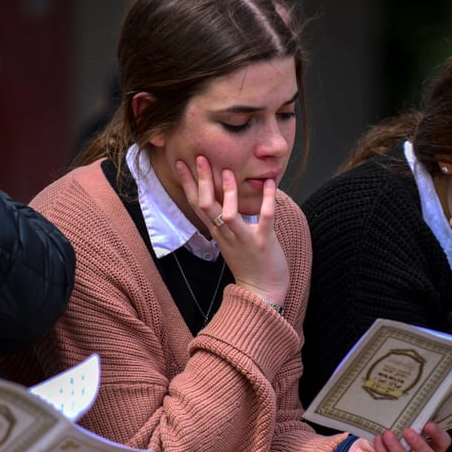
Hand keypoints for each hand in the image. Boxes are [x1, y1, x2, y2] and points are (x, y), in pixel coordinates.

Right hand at [177, 155, 288, 304]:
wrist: (261, 294)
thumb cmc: (249, 266)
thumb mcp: (231, 242)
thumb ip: (227, 222)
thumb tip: (226, 199)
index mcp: (217, 233)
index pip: (196, 205)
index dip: (188, 184)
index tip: (181, 163)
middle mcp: (226, 235)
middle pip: (206, 207)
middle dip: (202, 181)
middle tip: (200, 158)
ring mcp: (244, 239)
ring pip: (228, 215)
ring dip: (227, 193)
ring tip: (228, 171)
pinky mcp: (263, 243)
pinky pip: (264, 219)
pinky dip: (267, 201)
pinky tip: (270, 183)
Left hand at [336, 422, 451, 451]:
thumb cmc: (384, 440)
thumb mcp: (397, 429)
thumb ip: (407, 422)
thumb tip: (409, 405)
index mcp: (428, 451)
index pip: (443, 445)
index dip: (439, 435)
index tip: (428, 423)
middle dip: (420, 446)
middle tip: (408, 431)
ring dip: (399, 451)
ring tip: (388, 434)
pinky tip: (378, 440)